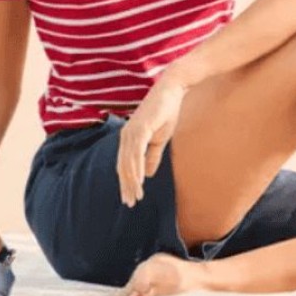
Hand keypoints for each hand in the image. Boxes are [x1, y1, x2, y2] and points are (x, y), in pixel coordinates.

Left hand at [117, 79, 187, 206]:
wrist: (172, 91)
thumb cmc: (166, 113)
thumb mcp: (160, 139)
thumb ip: (152, 156)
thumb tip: (148, 175)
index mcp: (128, 138)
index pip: (124, 164)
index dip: (126, 182)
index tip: (129, 198)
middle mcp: (126, 135)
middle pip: (123, 166)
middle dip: (126, 186)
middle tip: (129, 203)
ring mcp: (131, 131)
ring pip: (128, 162)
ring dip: (132, 181)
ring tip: (136, 196)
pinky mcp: (140, 128)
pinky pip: (136, 152)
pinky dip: (137, 167)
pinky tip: (141, 180)